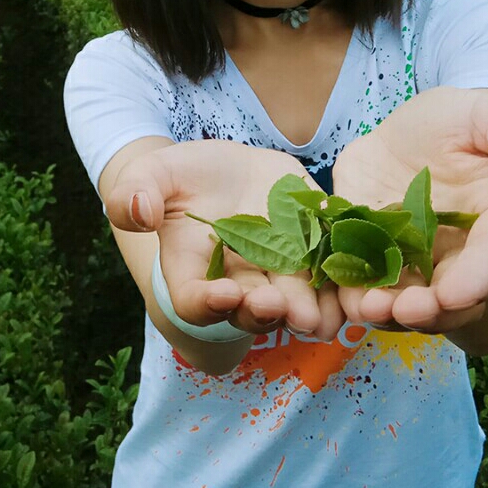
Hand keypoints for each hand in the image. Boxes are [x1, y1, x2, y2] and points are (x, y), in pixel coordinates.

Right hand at [105, 141, 345, 340]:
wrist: (229, 171)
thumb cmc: (183, 177)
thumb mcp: (154, 174)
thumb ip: (135, 192)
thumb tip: (136, 210)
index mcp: (193, 271)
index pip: (194, 300)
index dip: (207, 303)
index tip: (223, 293)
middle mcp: (238, 282)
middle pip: (248, 311)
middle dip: (263, 311)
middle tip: (275, 304)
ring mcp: (278, 274)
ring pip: (294, 305)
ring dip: (307, 314)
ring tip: (316, 316)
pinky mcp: (314, 256)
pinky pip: (330, 279)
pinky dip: (342, 290)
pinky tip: (352, 292)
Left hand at [331, 87, 487, 337]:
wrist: (418, 125)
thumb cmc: (470, 119)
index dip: (477, 282)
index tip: (455, 295)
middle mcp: (458, 254)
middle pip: (449, 298)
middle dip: (427, 311)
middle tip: (402, 310)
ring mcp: (413, 259)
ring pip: (403, 302)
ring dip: (385, 312)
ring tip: (364, 307)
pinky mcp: (370, 252)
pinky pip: (359, 282)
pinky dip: (348, 293)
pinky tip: (335, 294)